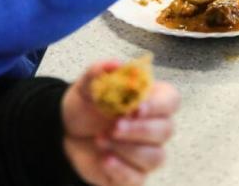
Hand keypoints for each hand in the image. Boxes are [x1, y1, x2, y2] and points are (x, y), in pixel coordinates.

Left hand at [62, 61, 180, 185]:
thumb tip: (115, 64)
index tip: (136, 108)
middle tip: (114, 126)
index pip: (171, 101)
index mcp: (151, 100)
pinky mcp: (134, 174)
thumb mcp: (88, 85)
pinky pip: (138, 178)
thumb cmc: (87, 106)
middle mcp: (155, 126)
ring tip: (101, 140)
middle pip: (166, 130)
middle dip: (139, 129)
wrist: (66, 133)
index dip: (158, 106)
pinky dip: (121, 169)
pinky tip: (105, 159)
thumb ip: (99, 71)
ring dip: (128, 149)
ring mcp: (146, 152)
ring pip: (156, 156)